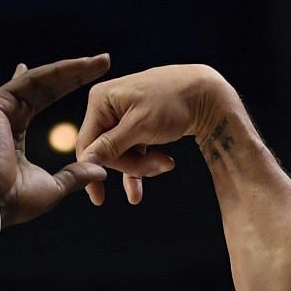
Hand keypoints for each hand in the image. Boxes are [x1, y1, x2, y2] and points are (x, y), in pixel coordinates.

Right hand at [0, 55, 121, 226]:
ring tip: (97, 62)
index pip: (44, 102)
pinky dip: (55, 73)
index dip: (68, 88)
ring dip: (70, 69)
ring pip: (40, 80)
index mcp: (16, 133)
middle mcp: (6, 115)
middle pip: (45, 87)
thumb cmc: (18, 200)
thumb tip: (100, 171)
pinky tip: (77, 66)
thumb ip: (75, 175)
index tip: (92, 80)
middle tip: (103, 61)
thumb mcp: (55, 186)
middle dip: (75, 73)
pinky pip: (30, 82)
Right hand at [75, 64, 234, 205]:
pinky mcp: (135, 125)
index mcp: (100, 100)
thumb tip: (85, 162)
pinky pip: (132, 151)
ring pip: (121, 155)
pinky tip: (149, 180)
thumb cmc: (172, 103)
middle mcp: (107, 106)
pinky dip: (143, 164)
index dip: (93, 170)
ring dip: (142, 166)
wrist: (205, 93)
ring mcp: (121, 116)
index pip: (88, 144)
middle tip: (160, 166)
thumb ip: (111, 146)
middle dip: (131, 165)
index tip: (98, 197)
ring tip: (167, 165)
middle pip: (106, 152)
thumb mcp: (139, 126)